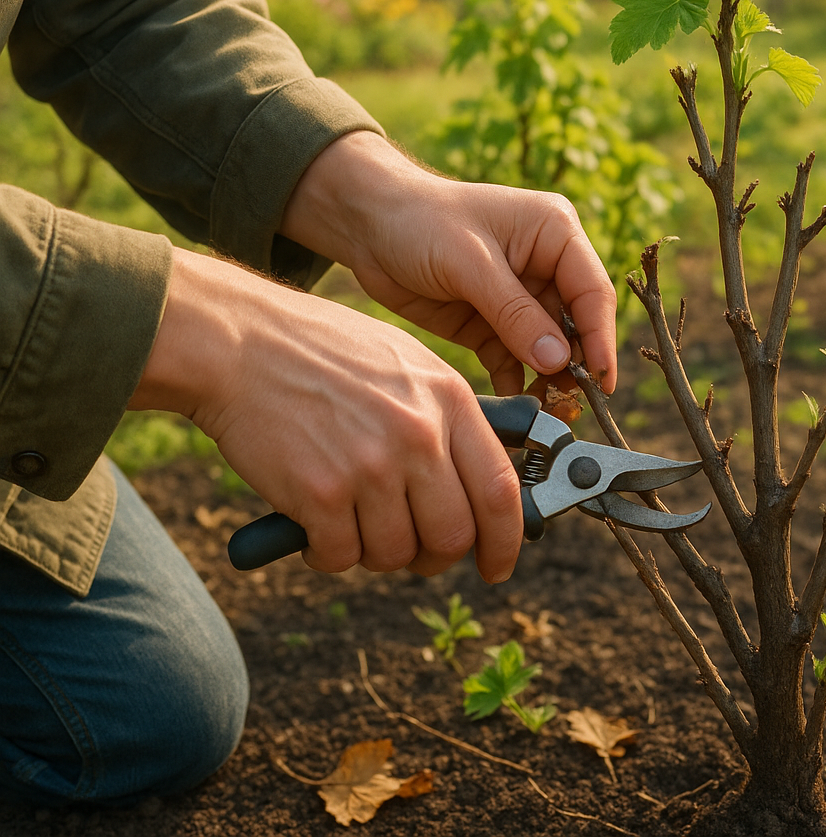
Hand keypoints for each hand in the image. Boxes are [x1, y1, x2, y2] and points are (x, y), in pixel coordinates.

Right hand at [130, 249, 522, 580]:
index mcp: (449, 400)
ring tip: (353, 522)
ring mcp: (370, 466)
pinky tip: (316, 527)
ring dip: (376, 553)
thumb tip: (480, 481)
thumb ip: (448, 418)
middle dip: (435, 557)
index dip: (505, 540)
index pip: (500, 490)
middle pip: (453, 535)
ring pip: (396, 553)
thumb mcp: (407, 364)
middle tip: (413, 551)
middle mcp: (418, 435)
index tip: (498, 565)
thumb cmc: (321, 352)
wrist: (237, 342)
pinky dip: (328, 554)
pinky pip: (340, 556)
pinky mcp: (319, 493)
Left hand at [280, 131, 618, 396]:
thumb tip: (559, 361)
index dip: (599, 337)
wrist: (363, 225)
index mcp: (555, 234)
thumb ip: (516, 313)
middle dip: (575, 366)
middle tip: (572, 407)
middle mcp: (546, 266)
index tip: (600, 380)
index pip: (592, 292)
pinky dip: (516, 383)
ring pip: (548, 349)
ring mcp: (520, 298)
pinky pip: (514, 361)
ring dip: (548, 380)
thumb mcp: (470, 264)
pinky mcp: (491, 324)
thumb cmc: (419, 221)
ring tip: (545, 414)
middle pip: (575, 325)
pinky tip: (514, 407)